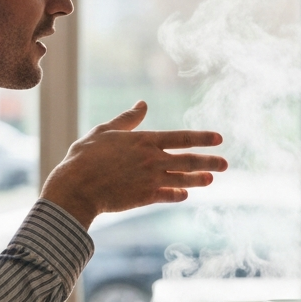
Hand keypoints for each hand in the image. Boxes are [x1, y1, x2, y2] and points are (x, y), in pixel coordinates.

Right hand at [40, 101, 226, 228]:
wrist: (75, 188)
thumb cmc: (85, 157)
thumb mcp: (105, 131)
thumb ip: (127, 119)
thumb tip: (142, 103)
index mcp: (145, 141)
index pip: (181, 137)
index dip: (202, 137)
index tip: (219, 138)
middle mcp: (152, 160)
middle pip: (188, 160)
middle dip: (209, 161)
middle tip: (225, 163)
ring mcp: (150, 180)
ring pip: (182, 179)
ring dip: (198, 179)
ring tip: (211, 179)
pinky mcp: (144, 198)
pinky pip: (167, 196)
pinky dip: (177, 194)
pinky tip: (185, 194)